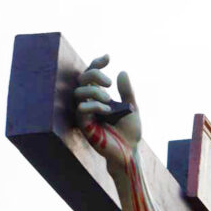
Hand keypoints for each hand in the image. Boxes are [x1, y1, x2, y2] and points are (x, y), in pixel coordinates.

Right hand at [74, 55, 141, 170]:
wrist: (130, 152)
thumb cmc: (130, 132)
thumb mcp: (132, 108)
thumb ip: (127, 92)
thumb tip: (122, 72)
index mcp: (99, 96)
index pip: (92, 75)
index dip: (97, 63)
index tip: (108, 58)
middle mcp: (90, 103)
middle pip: (81, 79)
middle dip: (93, 74)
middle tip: (109, 83)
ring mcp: (86, 114)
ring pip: (78, 93)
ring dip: (93, 91)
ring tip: (108, 99)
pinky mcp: (85, 126)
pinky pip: (81, 110)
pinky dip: (93, 106)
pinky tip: (106, 110)